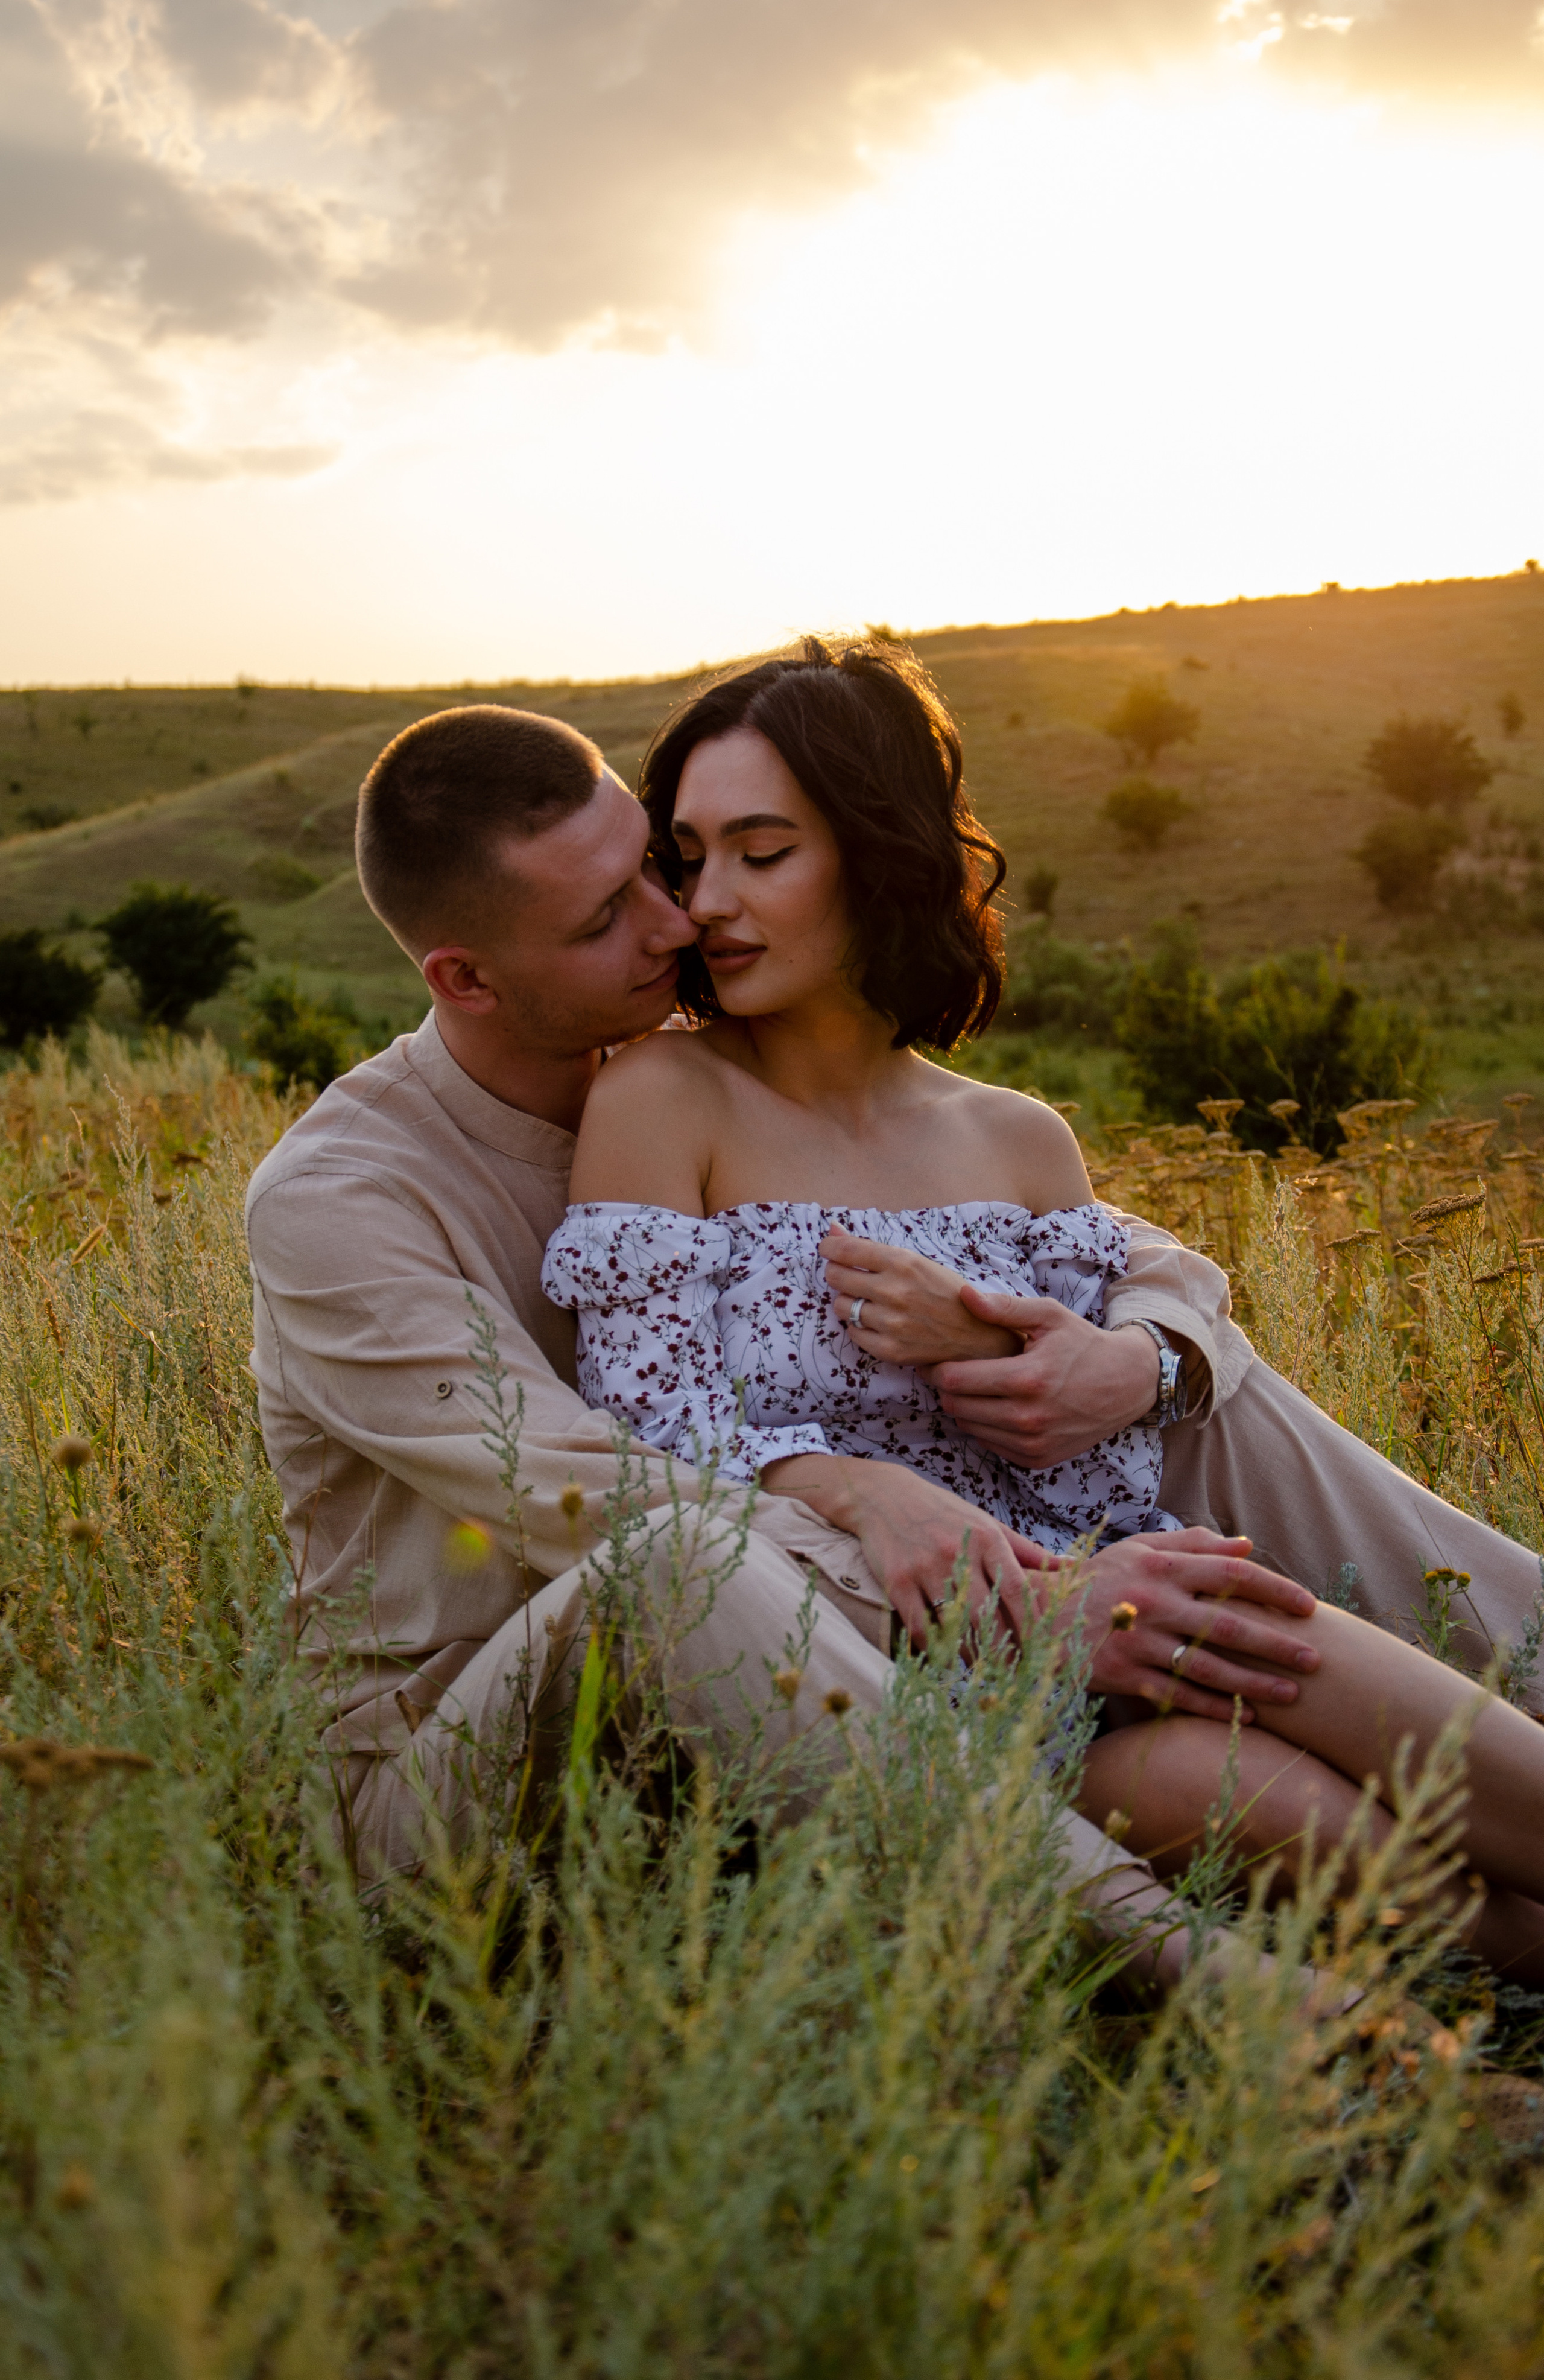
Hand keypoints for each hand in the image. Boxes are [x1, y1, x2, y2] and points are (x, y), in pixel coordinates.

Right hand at [761, 1450, 1031, 1650]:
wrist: (883, 1496)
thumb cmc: (945, 1513)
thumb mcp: (988, 1524)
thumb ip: (1028, 1551)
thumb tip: (1073, 1568)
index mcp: (986, 1538)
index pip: (1018, 1590)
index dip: (1033, 1627)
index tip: (1044, 1653)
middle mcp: (957, 1552)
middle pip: (989, 1615)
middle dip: (1005, 1651)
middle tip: (1016, 1675)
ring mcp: (924, 1568)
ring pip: (955, 1626)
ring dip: (973, 1655)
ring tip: (986, 1672)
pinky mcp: (896, 1582)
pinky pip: (920, 1628)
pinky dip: (936, 1650)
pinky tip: (948, 1660)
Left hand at [820, 1227, 1020, 1365]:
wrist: (978, 1336)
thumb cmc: (948, 1294)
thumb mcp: (917, 1262)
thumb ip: (871, 1248)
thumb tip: (832, 1229)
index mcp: (903, 1263)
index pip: (846, 1249)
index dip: (829, 1247)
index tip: (828, 1249)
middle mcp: (895, 1291)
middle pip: (836, 1277)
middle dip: (837, 1273)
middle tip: (848, 1276)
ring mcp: (892, 1323)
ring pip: (840, 1306)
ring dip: (847, 1301)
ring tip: (867, 1301)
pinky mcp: (890, 1350)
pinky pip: (853, 1333)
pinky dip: (859, 1326)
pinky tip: (876, 1322)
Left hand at [926, 1285, 1160, 1466]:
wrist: (1128, 1384)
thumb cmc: (1084, 1345)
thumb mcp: (1050, 1316)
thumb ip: (1005, 1307)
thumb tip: (964, 1296)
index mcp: (1028, 1379)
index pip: (955, 1381)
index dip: (935, 1369)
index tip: (932, 1359)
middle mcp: (1029, 1419)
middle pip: (956, 1407)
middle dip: (947, 1388)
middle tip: (951, 1371)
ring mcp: (1033, 1444)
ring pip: (969, 1428)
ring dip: (965, 1408)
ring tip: (977, 1387)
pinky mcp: (1037, 1460)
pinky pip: (989, 1445)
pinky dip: (985, 1427)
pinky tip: (998, 1407)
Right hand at [1045, 1528, 1320, 1720]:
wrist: (1035, 1615)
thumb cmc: (1097, 1579)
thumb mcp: (1139, 1550)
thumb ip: (1191, 1544)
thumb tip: (1247, 1545)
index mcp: (1161, 1566)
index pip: (1230, 1574)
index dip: (1274, 1589)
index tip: (1308, 1606)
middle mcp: (1153, 1601)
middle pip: (1228, 1625)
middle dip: (1277, 1644)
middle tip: (1316, 1658)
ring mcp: (1138, 1640)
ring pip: (1208, 1666)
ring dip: (1255, 1682)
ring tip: (1293, 1694)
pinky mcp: (1124, 1674)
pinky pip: (1177, 1694)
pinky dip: (1214, 1706)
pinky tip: (1247, 1715)